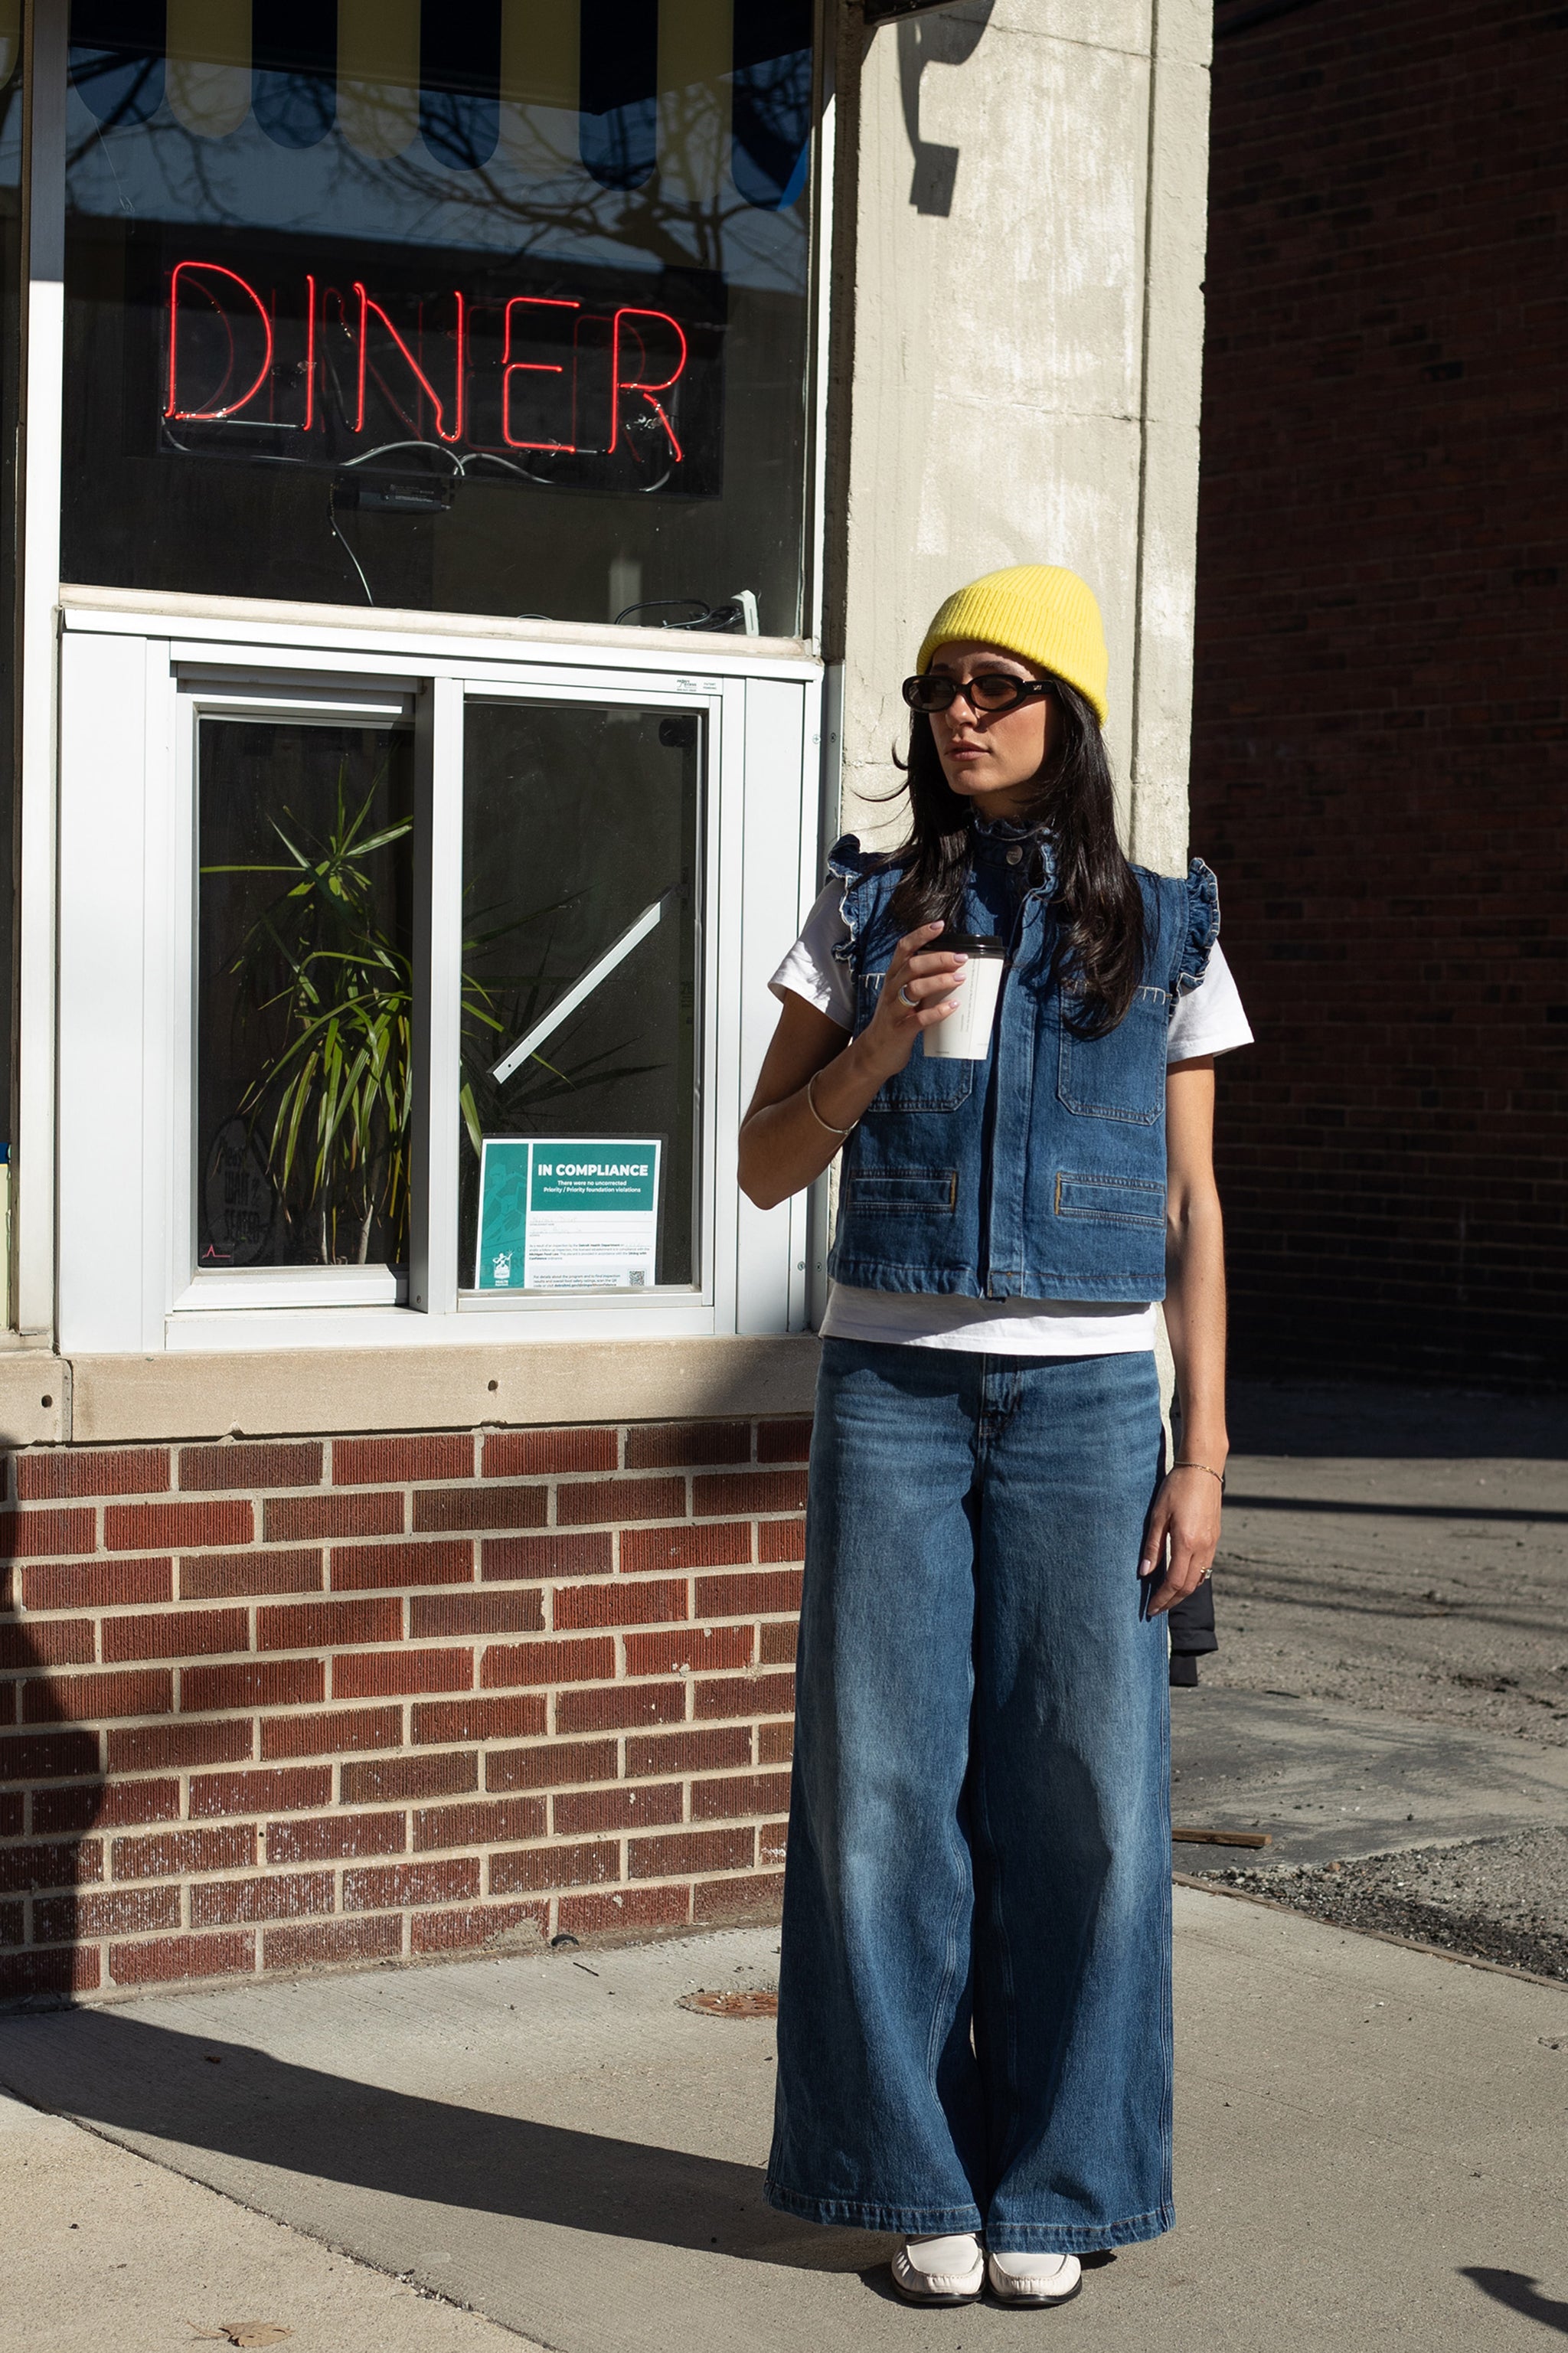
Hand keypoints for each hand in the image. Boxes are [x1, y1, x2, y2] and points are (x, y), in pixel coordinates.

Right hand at [855, 922, 967, 1081]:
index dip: (921, 935)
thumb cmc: (895, 1021)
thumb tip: (954, 969)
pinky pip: (919, 1019)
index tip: (940, 925)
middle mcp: (891, 990)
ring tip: (960, 979)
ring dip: (939, 981)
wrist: (873, 1054)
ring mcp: (894, 1010)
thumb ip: (921, 982)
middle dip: (938, 959)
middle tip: (961, 959)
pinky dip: (937, 1011)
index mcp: (893, 978)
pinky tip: (953, 1007)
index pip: (904, 949)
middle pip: (912, 966)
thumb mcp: (902, 996)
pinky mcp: (899, 1031)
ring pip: (914, 989)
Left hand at [1138, 1464, 1221, 1614]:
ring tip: (1167, 1598)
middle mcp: (1203, 1548)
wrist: (1203, 1468)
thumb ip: (1153, 1546)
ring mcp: (1212, 1544)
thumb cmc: (1177, 1488)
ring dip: (1183, 1592)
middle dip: (1172, 1601)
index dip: (1162, 1599)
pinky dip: (1192, 1579)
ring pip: (1199, 1579)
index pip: (1174, 1582)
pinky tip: (1181, 1578)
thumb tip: (1144, 1572)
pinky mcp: (1215, 1538)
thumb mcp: (1158, 1515)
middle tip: (1157, 1609)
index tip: (1150, 1609)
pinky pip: (1205, 1568)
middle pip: (1188, 1587)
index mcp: (1187, 1543)